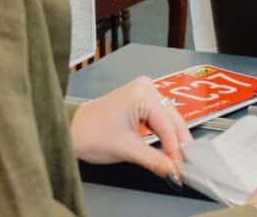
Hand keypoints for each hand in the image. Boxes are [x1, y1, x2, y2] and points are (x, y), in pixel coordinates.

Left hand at [71, 76, 191, 180]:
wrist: (72, 131)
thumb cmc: (90, 133)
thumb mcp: (127, 149)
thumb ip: (155, 160)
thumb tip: (173, 168)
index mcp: (142, 93)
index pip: (167, 125)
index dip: (176, 149)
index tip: (181, 165)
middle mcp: (146, 87)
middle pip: (172, 119)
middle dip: (178, 143)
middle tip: (184, 163)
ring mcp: (144, 91)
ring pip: (169, 118)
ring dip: (173, 138)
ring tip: (178, 157)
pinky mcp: (142, 99)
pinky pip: (160, 116)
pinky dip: (164, 132)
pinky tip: (169, 145)